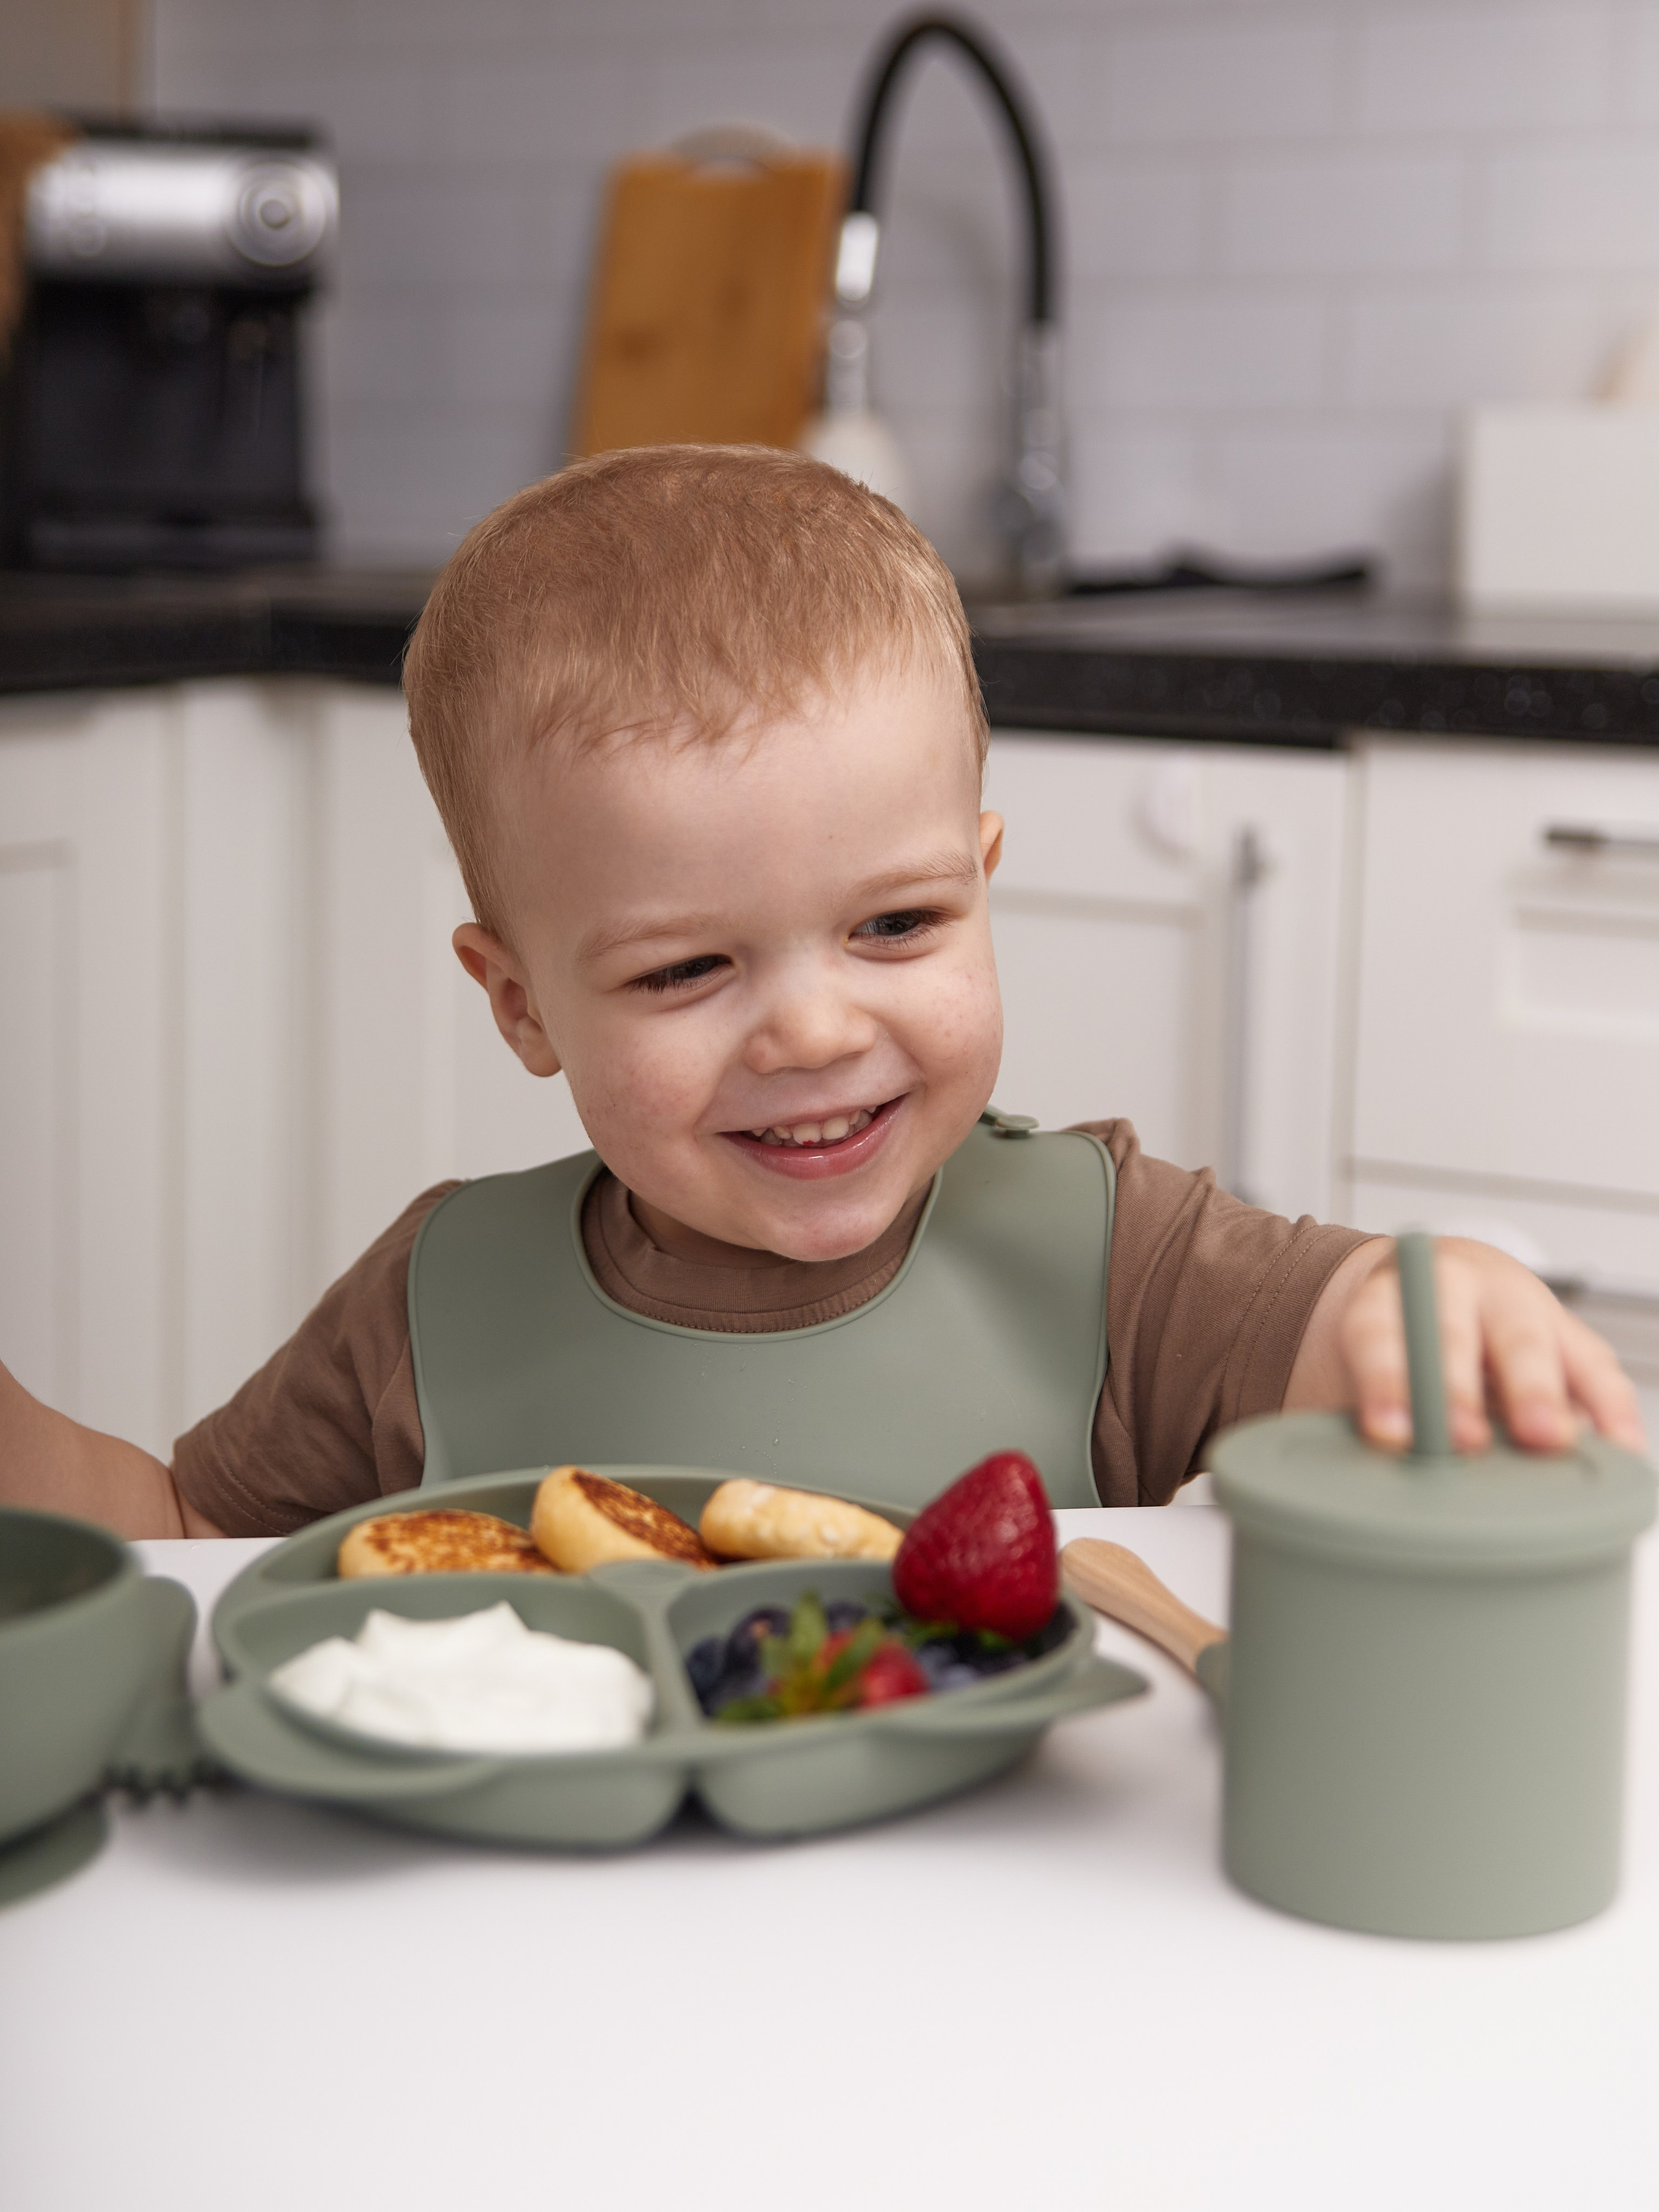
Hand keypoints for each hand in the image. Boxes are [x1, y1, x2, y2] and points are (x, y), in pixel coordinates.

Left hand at [1288, 1238, 1647, 1455]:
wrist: (1443, 1286)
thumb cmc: (1404, 1346)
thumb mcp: (1373, 1368)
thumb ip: (1378, 1411)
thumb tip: (1375, 1478)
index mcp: (1389, 1297)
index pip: (1377, 1334)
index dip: (1384, 1382)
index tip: (1388, 1433)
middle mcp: (1453, 1288)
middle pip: (1452, 1332)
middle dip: (1458, 1389)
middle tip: (1462, 1440)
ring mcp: (1516, 1304)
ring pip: (1526, 1341)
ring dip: (1536, 1390)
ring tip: (1544, 1439)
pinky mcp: (1570, 1332)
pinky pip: (1595, 1367)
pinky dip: (1609, 1407)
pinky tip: (1617, 1446)